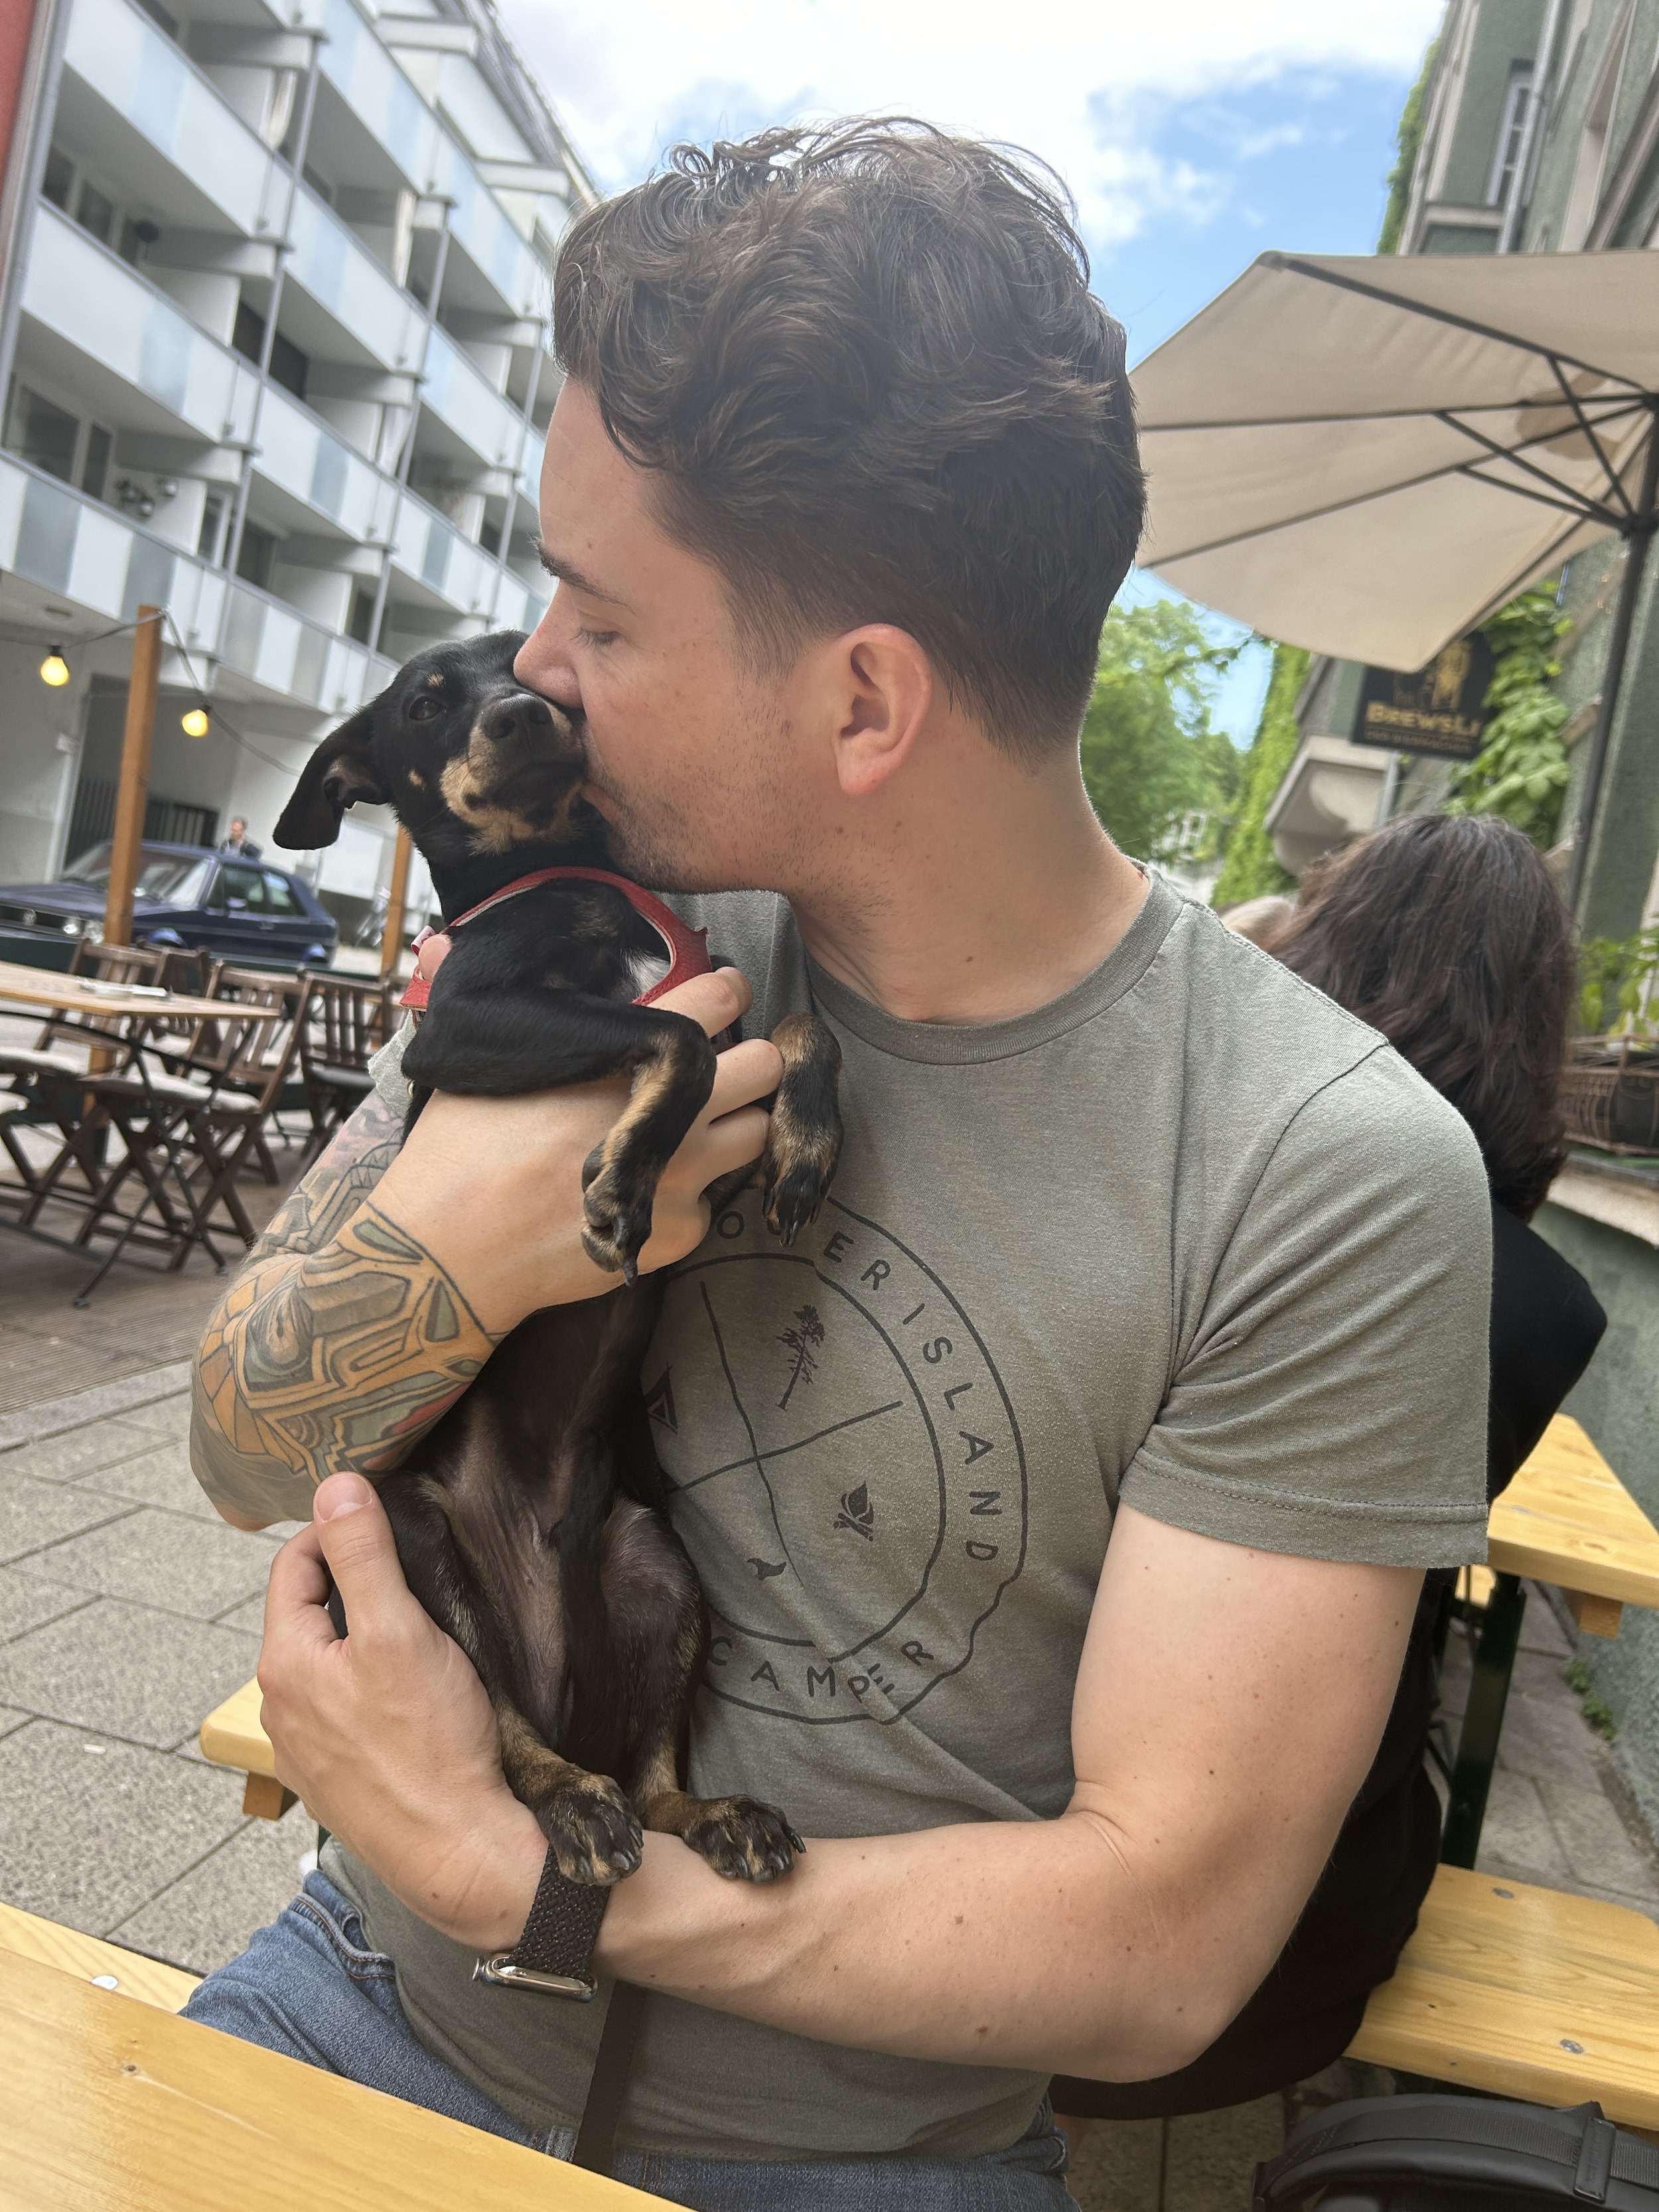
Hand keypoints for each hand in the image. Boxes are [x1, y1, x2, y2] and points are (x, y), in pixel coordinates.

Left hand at [259, 1471, 544, 1947]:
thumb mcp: (399, 1631)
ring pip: (326, 1664)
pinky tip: (410, 1696)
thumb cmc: (432, 1744)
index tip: (387, 1523)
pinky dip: (367, 1687)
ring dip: (360, 1638)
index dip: (338, 1532)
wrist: (458, 1852)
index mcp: (284, 1663)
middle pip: (307, 1614)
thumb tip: (336, 1486)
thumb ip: (363, 1555)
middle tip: (412, 1573)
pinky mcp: (334, 1780)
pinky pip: (341, 1711)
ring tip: (417, 1633)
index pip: (294, 1565)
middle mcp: (280, 1707)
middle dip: (353, 1584)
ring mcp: (304, 1750)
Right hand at [371, 967, 780, 1335]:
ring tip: (693, 1130)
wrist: (450, 1254)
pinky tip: (645, 1190)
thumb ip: (500, 1010)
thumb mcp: (476, 1064)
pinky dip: (690, 1193)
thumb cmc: (455, 1153)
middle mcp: (665, 1112)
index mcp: (621, 1056)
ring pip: (754, 1135)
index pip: (716, 1001)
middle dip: (750, 1062)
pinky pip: (713, 1200)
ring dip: (734, 1126)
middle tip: (723, 1068)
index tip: (728, 992)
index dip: (728, 991)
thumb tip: (437, 944)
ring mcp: (681, 1176)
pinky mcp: (679, 1231)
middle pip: (764, 1067)